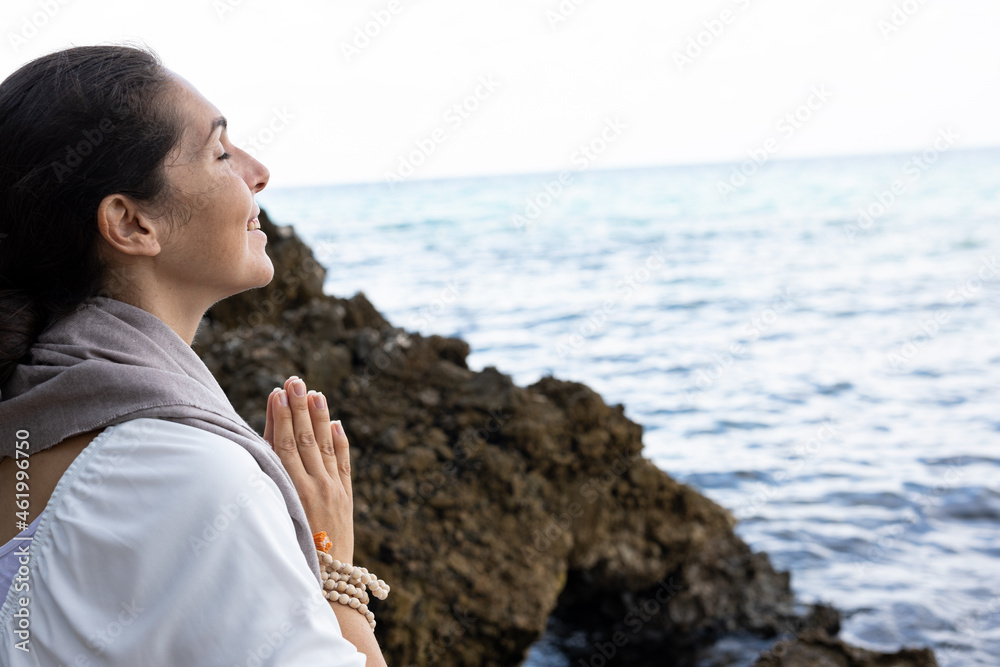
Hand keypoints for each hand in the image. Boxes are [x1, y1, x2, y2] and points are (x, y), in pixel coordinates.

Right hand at [263, 376, 353, 563]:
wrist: (322, 581)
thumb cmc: (287, 549)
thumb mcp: (273, 513)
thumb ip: (271, 478)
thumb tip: (268, 445)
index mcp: (291, 491)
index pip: (285, 444)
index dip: (281, 417)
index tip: (277, 392)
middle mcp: (314, 487)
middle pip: (305, 439)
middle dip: (300, 407)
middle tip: (295, 381)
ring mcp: (333, 491)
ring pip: (326, 446)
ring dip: (320, 417)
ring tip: (315, 392)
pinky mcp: (346, 498)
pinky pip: (344, 463)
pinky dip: (341, 443)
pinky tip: (337, 423)